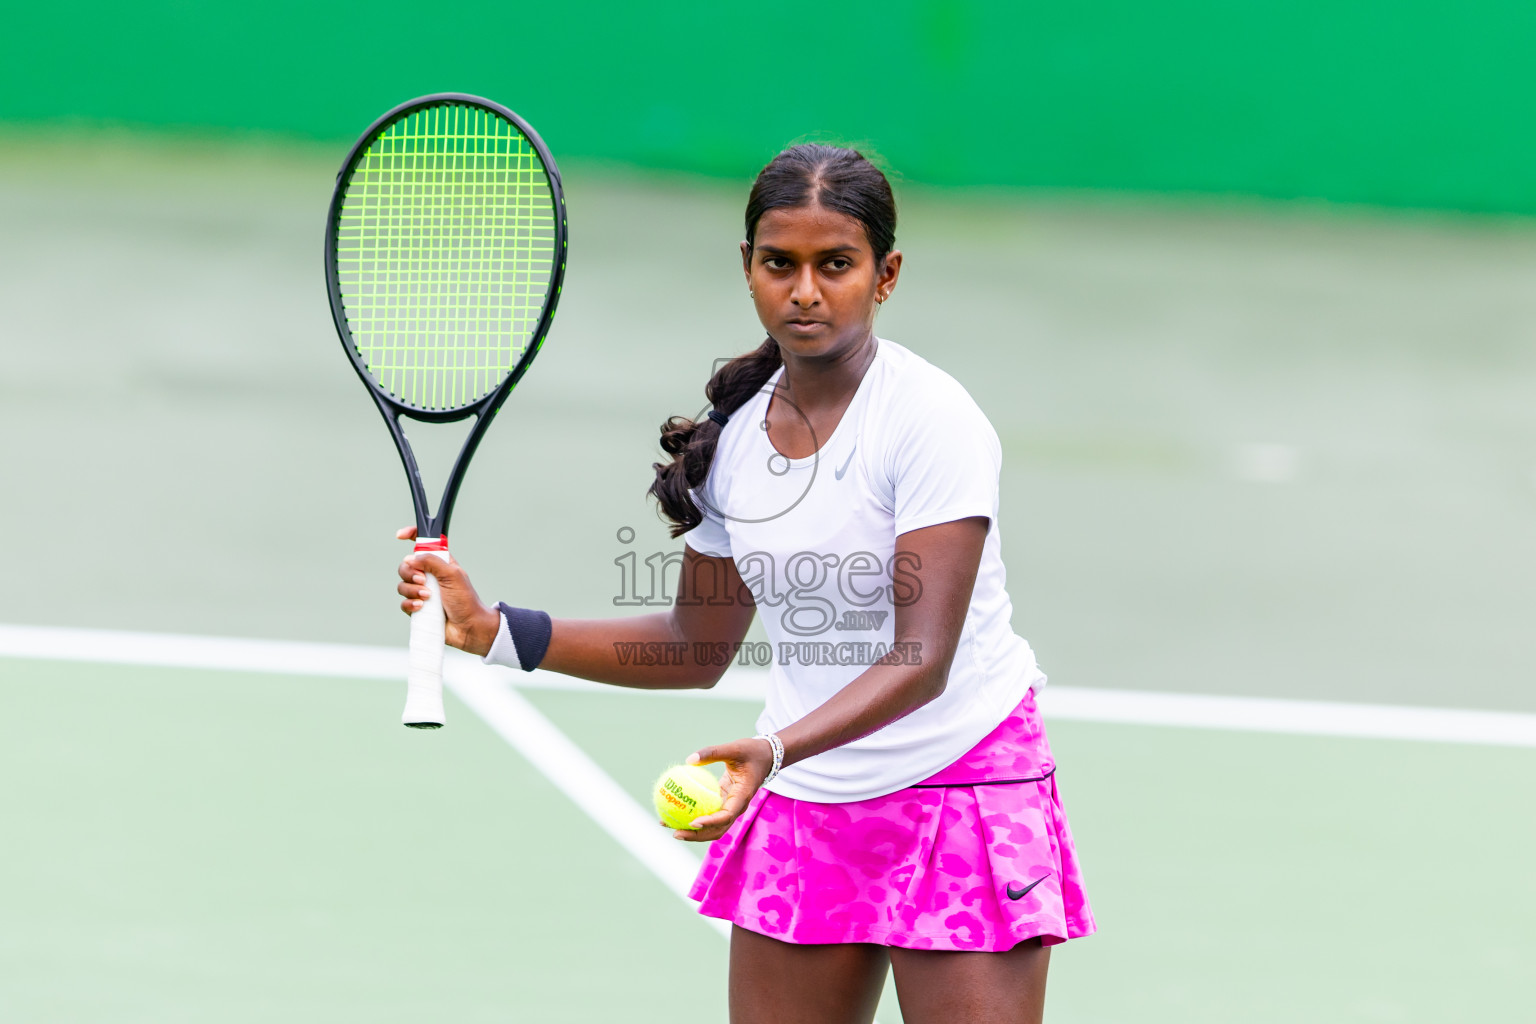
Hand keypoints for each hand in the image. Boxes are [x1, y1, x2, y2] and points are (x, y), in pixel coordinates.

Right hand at [395, 526, 500, 655]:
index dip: (411, 536)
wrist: (468, 627)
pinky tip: (420, 608)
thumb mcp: (452, 575)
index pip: (423, 544)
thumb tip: (410, 558)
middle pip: (406, 565)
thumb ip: (432, 562)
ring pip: (402, 584)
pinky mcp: (418, 608)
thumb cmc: (466, 600)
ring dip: (412, 590)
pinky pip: (403, 602)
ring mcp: (422, 592)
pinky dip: (409, 604)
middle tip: (423, 580)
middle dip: (410, 572)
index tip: (399, 536)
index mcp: (440, 563)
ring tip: (427, 598)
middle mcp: (429, 576)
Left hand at [673, 737, 774, 841]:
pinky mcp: (724, 804)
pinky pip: (708, 814)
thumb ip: (713, 752)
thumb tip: (689, 760)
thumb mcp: (734, 748)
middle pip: (717, 830)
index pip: (726, 816)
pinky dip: (692, 816)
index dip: (710, 822)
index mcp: (742, 797)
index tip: (693, 822)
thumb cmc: (751, 751)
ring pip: (712, 827)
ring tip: (669, 825)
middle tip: (675, 832)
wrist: (766, 757)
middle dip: (697, 835)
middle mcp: (736, 807)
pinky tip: (673, 810)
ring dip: (692, 831)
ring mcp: (730, 808)